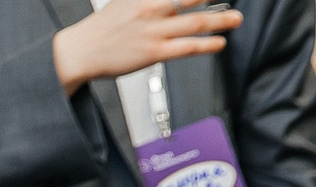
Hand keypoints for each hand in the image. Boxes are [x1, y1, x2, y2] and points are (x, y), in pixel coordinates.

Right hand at [53, 0, 239, 92]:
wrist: (80, 51)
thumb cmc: (102, 28)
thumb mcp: (126, 0)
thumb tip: (172, 1)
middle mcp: (152, 9)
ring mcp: (154, 31)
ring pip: (196, 23)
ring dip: (220, 20)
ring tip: (236, 19)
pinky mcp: (153, 52)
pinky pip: (186, 48)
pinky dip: (206, 45)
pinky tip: (218, 43)